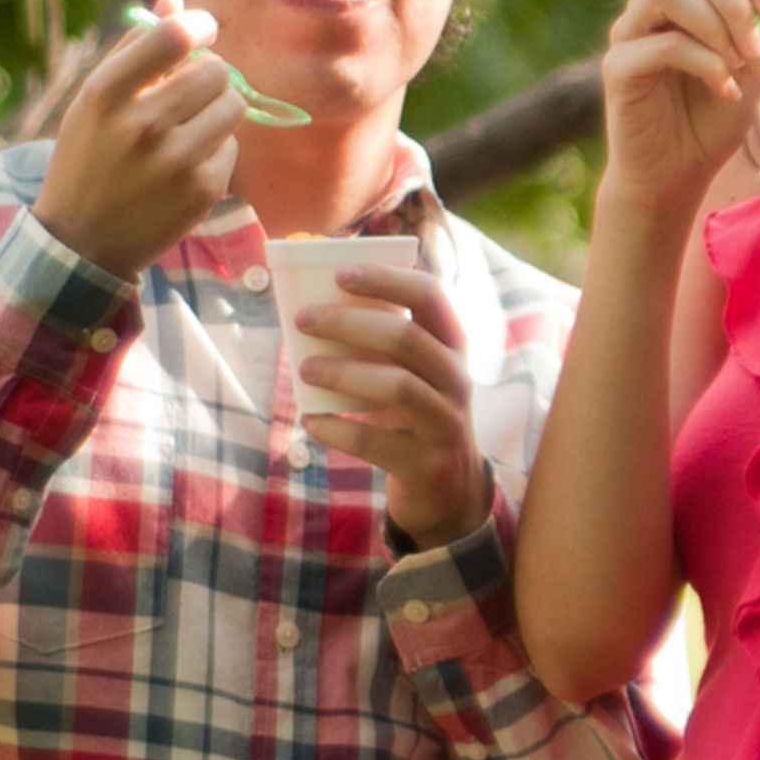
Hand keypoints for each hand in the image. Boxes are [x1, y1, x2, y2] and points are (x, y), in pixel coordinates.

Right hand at [33, 0, 246, 278]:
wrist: (84, 238)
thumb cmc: (88, 156)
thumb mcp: (95, 99)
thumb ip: (134, 47)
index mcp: (106, 92)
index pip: (174, 36)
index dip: (199, 25)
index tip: (203, 30)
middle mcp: (141, 124)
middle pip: (215, 70)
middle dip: (210, 75)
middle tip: (190, 92)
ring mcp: (175, 160)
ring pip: (234, 105)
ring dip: (218, 111)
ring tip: (188, 128)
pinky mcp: (202, 190)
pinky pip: (233, 147)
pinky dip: (216, 151)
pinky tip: (185, 167)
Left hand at [297, 264, 494, 546]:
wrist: (449, 486)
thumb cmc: (414, 412)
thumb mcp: (413, 371)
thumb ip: (381, 340)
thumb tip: (313, 306)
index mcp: (452, 345)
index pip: (430, 294)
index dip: (386, 279)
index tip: (339, 274)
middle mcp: (456, 379)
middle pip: (405, 337)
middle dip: (347, 323)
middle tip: (303, 319)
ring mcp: (445, 422)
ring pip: (396, 387)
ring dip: (343, 372)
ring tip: (304, 369)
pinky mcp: (426, 463)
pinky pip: (376, 442)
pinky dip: (338, 429)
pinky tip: (311, 421)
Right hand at [595, 0, 759, 217]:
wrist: (677, 174)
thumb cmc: (714, 118)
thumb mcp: (756, 64)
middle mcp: (652, 4)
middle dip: (737, 2)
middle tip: (758, 48)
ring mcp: (630, 32)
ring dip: (718, 24)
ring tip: (740, 64)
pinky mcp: (619, 67)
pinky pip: (663, 44)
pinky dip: (705, 62)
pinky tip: (725, 88)